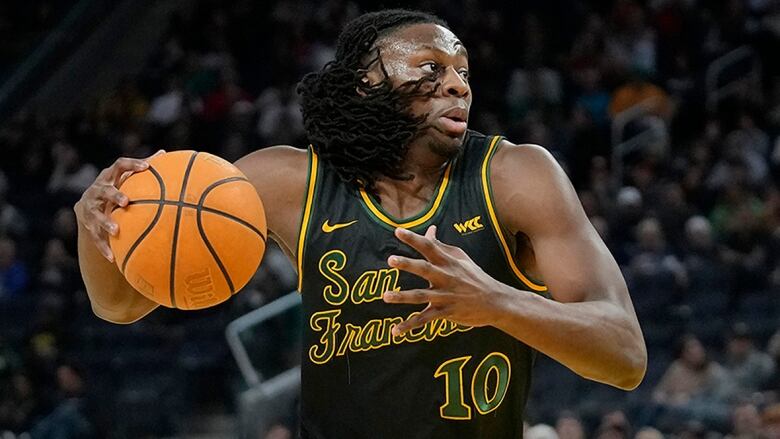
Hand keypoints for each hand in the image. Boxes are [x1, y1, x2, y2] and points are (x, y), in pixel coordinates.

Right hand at [74, 150, 164, 261]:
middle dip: (114, 195)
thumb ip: (142, 166)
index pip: (119, 165)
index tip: (146, 167)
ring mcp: (90, 207)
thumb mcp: (126, 177)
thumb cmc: (117, 188)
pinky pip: (95, 237)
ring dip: (105, 222)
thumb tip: (165, 152)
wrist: (88, 205)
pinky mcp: (87, 224)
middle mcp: (97, 189)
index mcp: (109, 176)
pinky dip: (103, 247)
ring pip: (95, 215)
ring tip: (117, 230)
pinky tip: (113, 258)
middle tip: (126, 201)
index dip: (132, 164)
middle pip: (104, 190)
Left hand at [383, 225, 505, 334]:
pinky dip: (409, 326)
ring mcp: (445, 296)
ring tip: (385, 296)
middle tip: (391, 260)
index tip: (398, 231)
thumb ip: (441, 246)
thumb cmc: (475, 277)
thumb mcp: (461, 258)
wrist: (496, 302)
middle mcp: (445, 277)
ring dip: (402, 296)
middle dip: (408, 264)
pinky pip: (425, 319)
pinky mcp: (446, 312)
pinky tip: (395, 331)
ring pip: (421, 296)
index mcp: (448, 262)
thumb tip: (429, 229)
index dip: (413, 239)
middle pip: (424, 269)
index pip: (429, 247)